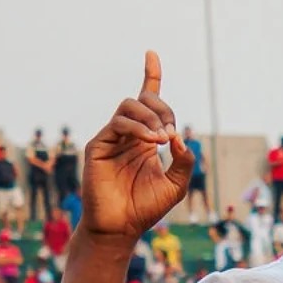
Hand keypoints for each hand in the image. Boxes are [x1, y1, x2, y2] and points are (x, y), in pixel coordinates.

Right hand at [80, 51, 193, 245]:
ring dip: (151, 118)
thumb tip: (181, 138)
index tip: (151, 54)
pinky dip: (138, 128)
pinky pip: (119, 123)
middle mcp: (128, 134)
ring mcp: (111, 138)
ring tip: (161, 139)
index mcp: (145, 140)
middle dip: (163, 109)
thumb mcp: (176, 185)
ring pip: (130, 106)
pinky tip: (150, 142)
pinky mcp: (98, 145)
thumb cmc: (145, 209)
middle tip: (171, 133)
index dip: (150, 76)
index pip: (148, 101)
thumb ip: (184, 161)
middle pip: (144, 100)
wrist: (120, 228)